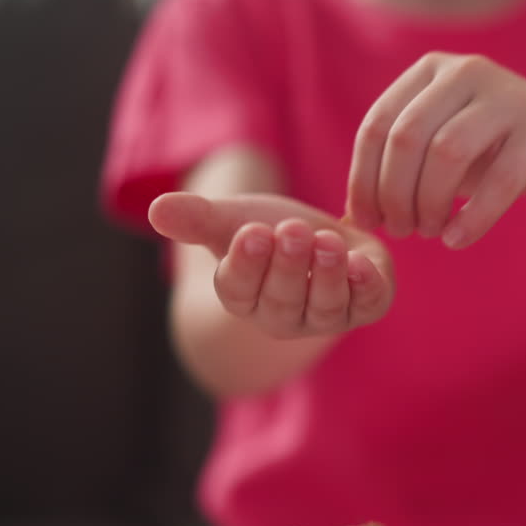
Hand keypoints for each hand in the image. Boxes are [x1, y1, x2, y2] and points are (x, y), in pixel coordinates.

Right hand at [149, 192, 394, 337]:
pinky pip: (368, 304)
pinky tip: (362, 263)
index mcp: (244, 297)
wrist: (318, 234)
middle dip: (288, 265)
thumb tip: (157, 209)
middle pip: (282, 299)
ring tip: (327, 241)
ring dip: (327, 274)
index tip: (252, 232)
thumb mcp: (231, 219)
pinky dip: (366, 286)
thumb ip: (196, 218)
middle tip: (292, 230)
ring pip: (325, 305)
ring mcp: (327, 314)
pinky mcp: (367, 304)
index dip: (246, 263)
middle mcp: (285, 315)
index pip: (238, 289)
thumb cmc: (268, 230)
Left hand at [346, 52, 525, 248]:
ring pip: (447, 153)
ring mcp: (509, 98)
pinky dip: (471, 218)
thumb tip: (346, 218)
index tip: (367, 221)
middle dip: (394, 194)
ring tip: (429, 232)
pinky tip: (457, 239)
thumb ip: (398, 173)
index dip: (363, 179)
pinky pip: (500, 180)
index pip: (377, 125)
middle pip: (407, 138)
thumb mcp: (443, 150)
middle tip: (400, 230)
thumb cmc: (496, 151)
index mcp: (432, 71)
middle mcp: (467, 73)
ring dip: (428, 204)